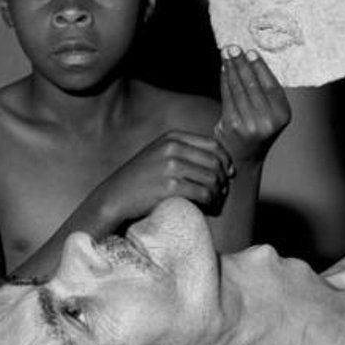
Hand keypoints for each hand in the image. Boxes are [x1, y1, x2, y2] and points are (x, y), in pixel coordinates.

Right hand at [95, 130, 233, 221]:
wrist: (115, 196)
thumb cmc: (140, 178)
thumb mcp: (158, 153)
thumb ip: (182, 150)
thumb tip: (218, 159)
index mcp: (172, 137)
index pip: (213, 145)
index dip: (226, 160)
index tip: (229, 173)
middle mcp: (172, 148)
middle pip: (215, 163)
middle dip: (223, 179)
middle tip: (222, 191)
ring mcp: (170, 166)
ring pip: (211, 179)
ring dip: (218, 192)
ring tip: (216, 200)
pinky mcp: (169, 186)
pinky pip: (203, 193)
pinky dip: (210, 202)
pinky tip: (208, 206)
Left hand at [215, 46, 290, 166]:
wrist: (244, 156)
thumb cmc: (258, 128)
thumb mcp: (271, 113)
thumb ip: (266, 92)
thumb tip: (250, 59)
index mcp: (282, 115)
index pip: (270, 85)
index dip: (260, 67)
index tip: (250, 52)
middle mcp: (268, 120)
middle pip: (252, 84)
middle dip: (241, 63)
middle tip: (233, 47)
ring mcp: (249, 123)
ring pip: (238, 89)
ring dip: (231, 68)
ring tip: (226, 54)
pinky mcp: (232, 124)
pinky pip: (227, 96)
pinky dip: (224, 80)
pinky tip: (223, 70)